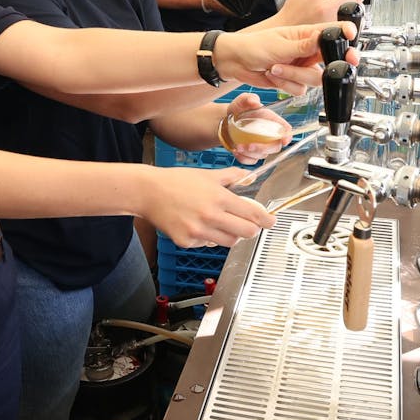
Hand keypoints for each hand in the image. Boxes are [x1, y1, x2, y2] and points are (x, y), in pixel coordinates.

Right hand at [140, 165, 272, 247]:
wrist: (148, 191)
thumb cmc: (176, 181)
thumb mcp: (207, 175)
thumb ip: (232, 177)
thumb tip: (250, 177)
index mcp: (219, 198)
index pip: (252, 214)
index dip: (266, 219)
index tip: (271, 222)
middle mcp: (211, 216)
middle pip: (246, 233)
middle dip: (251, 230)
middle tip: (249, 226)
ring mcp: (198, 231)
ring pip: (229, 242)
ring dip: (232, 235)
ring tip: (223, 225)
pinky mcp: (186, 241)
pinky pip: (207, 244)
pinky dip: (208, 238)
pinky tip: (200, 226)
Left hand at [216, 22, 358, 94]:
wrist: (236, 63)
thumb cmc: (253, 46)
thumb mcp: (280, 44)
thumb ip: (304, 44)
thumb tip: (325, 37)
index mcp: (307, 35)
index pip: (333, 34)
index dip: (345, 38)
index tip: (351, 41)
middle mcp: (308, 51)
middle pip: (331, 61)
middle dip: (328, 67)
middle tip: (331, 67)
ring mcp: (302, 66)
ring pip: (315, 78)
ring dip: (294, 76)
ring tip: (276, 68)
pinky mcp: (294, 80)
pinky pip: (301, 88)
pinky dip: (286, 84)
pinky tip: (273, 75)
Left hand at [218, 92, 291, 164]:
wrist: (227, 121)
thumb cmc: (239, 109)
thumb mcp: (242, 101)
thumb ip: (248, 99)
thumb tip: (254, 102)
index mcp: (272, 121)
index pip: (285, 130)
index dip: (287, 136)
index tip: (285, 140)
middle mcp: (269, 135)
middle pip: (275, 147)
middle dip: (263, 148)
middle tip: (249, 146)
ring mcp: (262, 146)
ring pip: (262, 156)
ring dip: (250, 154)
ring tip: (237, 146)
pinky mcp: (253, 154)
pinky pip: (251, 161)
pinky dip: (244, 158)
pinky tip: (236, 151)